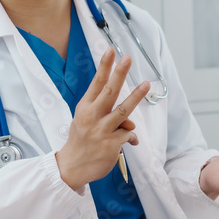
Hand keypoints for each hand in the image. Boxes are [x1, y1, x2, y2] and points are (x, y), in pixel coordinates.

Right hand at [56, 50, 148, 189]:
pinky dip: (132, 136)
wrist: (71, 167)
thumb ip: (108, 116)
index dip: (104, 66)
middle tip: (127, 58)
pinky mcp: (111, 144)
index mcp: (85, 108)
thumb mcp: (87, 123)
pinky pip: (128, 134)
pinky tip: (130, 142)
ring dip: (135, 96)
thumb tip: (129, 122)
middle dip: (119, 73)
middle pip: (109, 91)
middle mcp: (92, 116)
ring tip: (146, 84)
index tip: (111, 51)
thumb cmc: (81, 141)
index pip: (96, 83)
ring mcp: (101, 130)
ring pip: (123, 111)